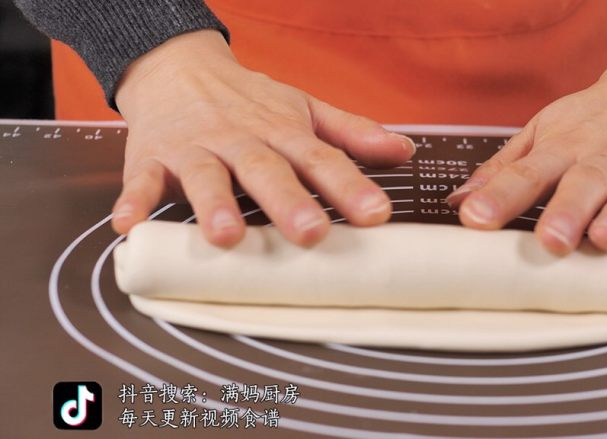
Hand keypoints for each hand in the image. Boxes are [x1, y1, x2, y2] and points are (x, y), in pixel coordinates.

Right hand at [111, 30, 414, 246]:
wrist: (178, 65)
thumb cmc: (249, 100)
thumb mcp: (304, 109)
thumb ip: (352, 134)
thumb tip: (405, 152)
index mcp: (283, 132)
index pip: (321, 159)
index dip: (349, 187)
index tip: (376, 215)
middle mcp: (242, 140)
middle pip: (266, 170)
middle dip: (288, 202)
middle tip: (310, 234)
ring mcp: (196, 148)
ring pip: (206, 176)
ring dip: (215, 205)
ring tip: (227, 237)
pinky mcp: (153, 157)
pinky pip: (142, 179)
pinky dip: (135, 201)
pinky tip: (131, 226)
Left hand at [448, 32, 606, 254]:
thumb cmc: (596, 119)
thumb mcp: (546, 131)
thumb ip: (505, 169)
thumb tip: (457, 201)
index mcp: (564, 146)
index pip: (527, 171)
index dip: (500, 196)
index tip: (474, 219)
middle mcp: (606, 152)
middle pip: (585, 180)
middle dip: (566, 210)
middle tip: (551, 240)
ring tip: (606, 240)